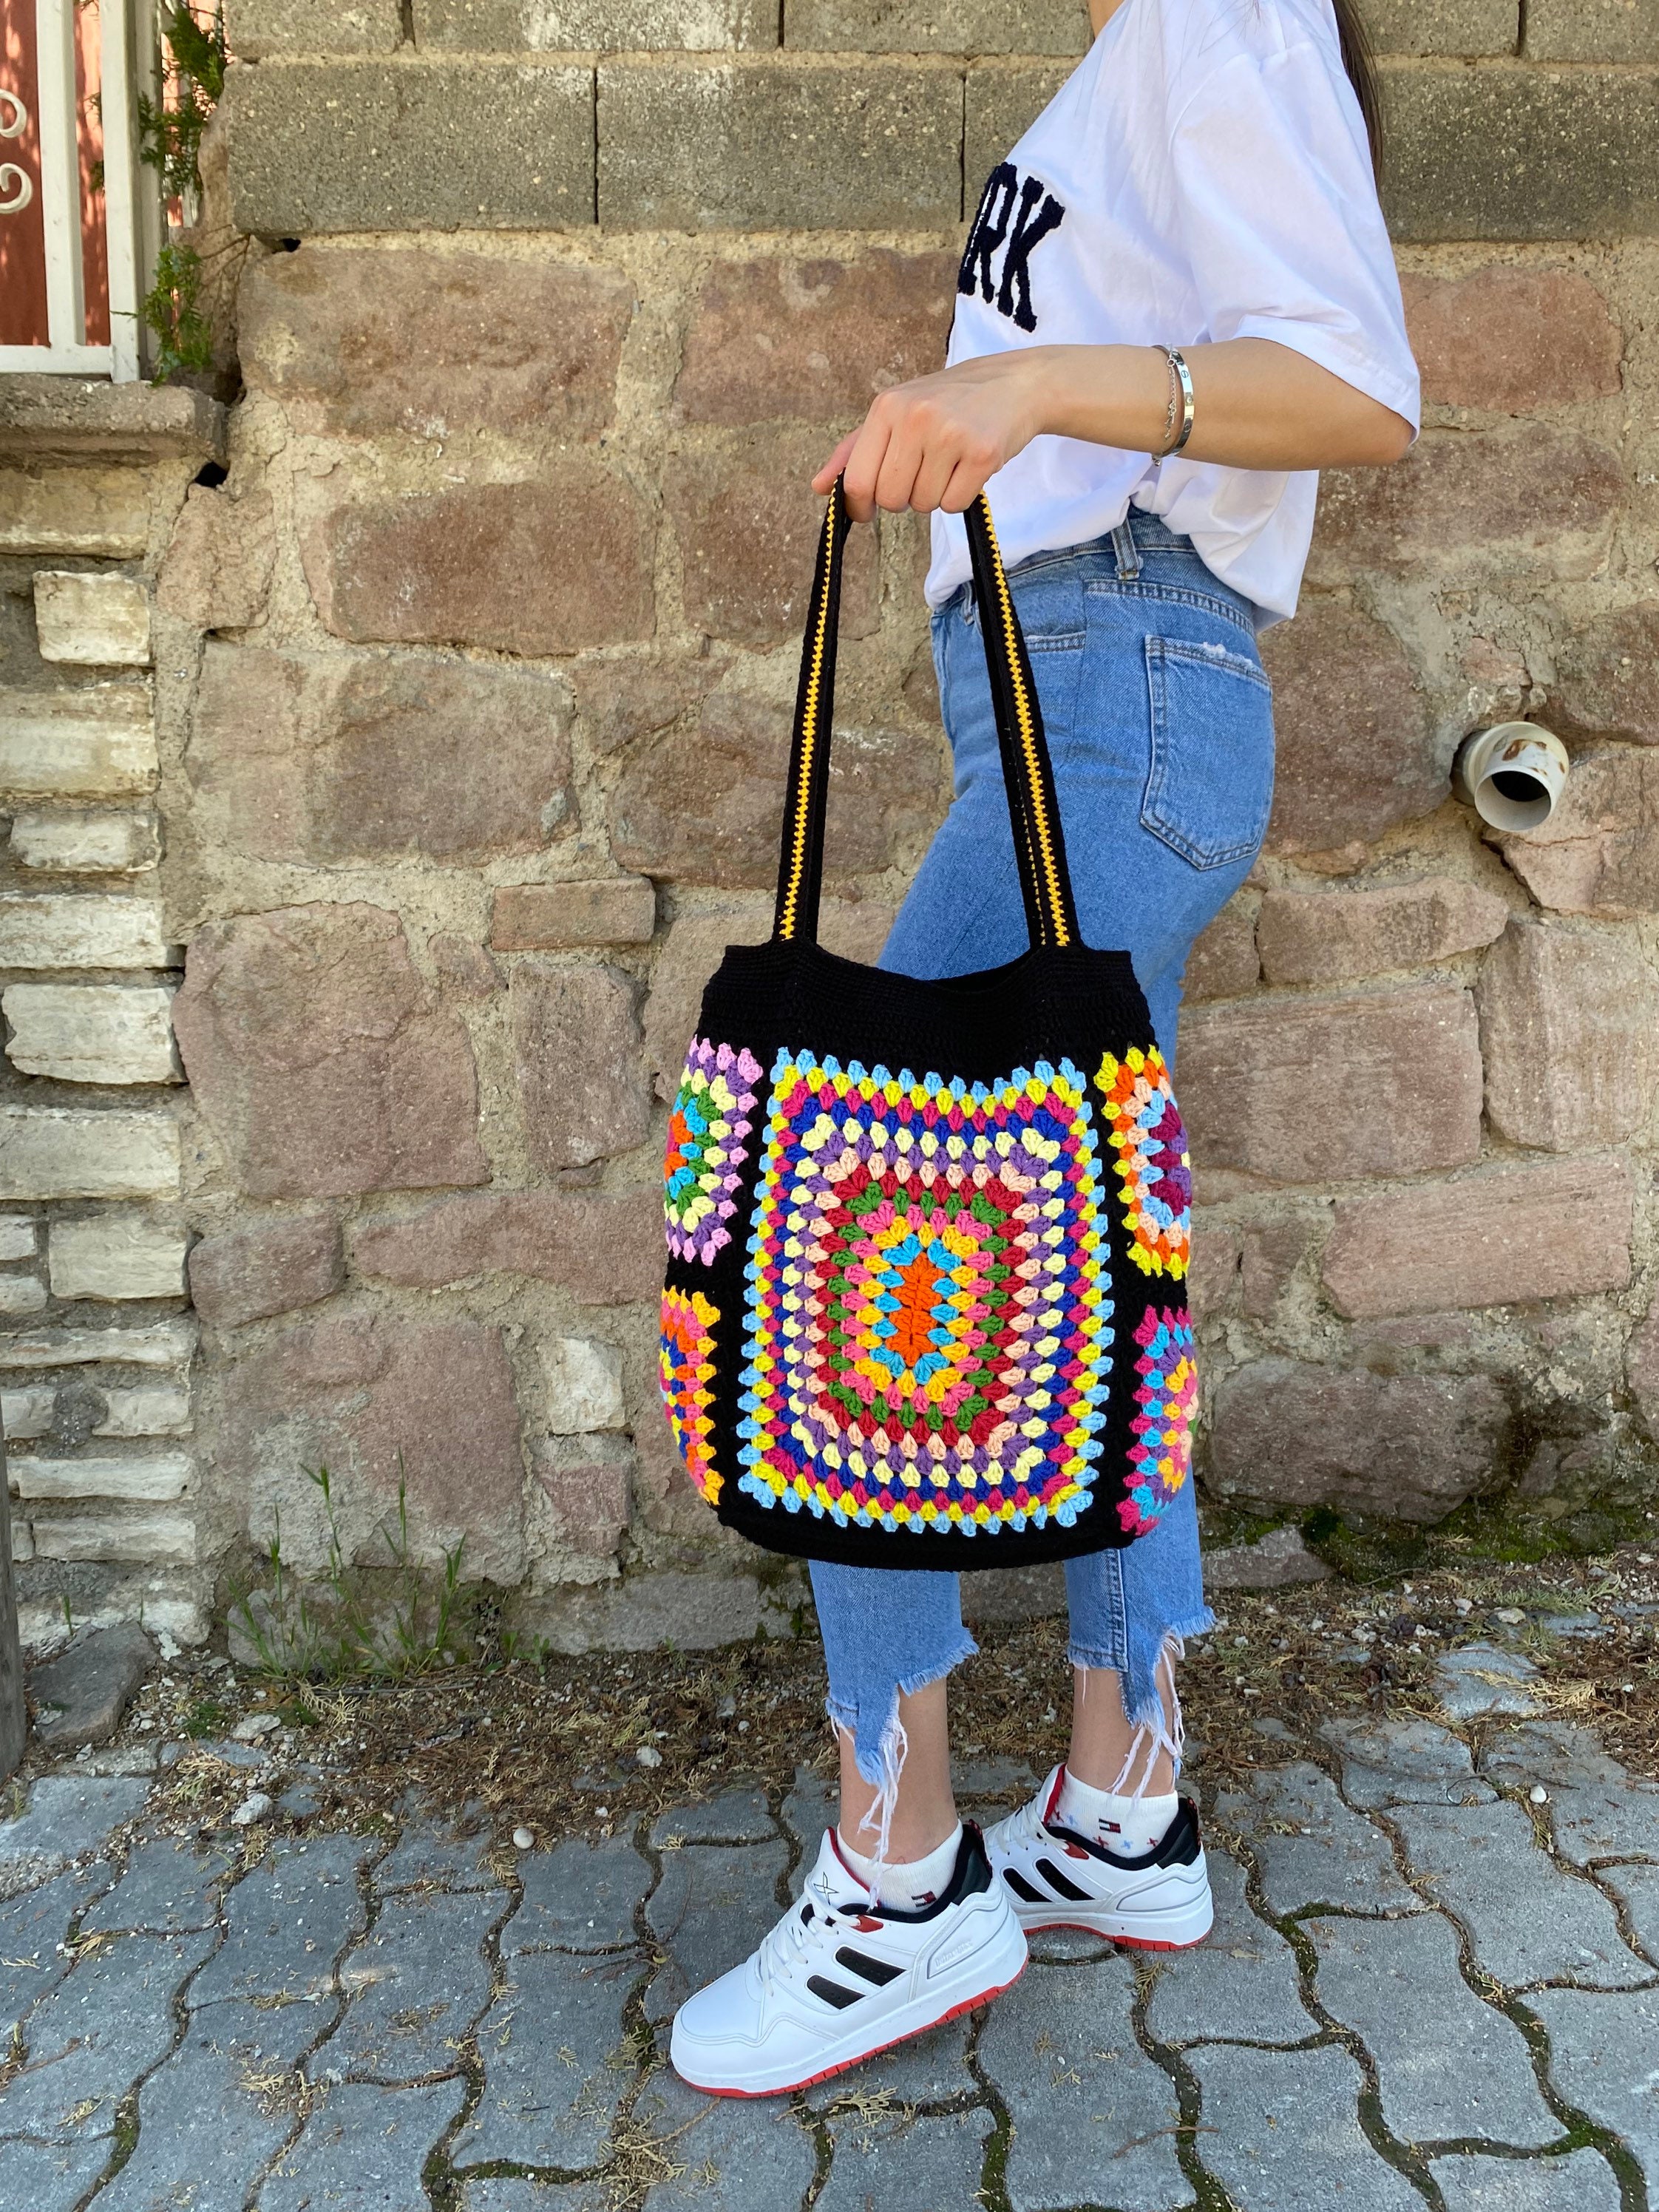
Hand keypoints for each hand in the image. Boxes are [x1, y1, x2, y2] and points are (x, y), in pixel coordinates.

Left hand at [812, 354, 1050, 520]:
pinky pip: (954, 504)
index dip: (859, 505)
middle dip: (902, 498)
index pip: (858, 480)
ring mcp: (951, 434)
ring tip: (948, 463)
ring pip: (924, 505)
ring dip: (934, 496)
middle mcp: (916, 417)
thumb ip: (854, 451)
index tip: (867, 510)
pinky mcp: (983, 453)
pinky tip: (967, 468)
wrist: (1012, 384)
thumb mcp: (895, 413)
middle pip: (891, 499)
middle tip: (920, 473)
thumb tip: (818, 486)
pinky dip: (960, 497)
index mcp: (887, 407)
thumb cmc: (947, 403)